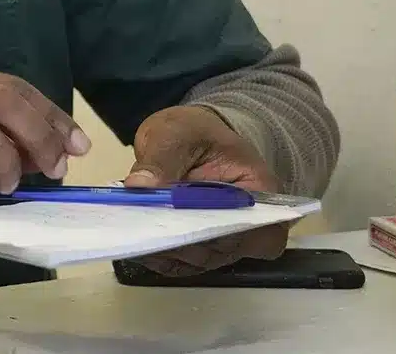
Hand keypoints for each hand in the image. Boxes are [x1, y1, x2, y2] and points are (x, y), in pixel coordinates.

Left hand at [119, 105, 287, 276]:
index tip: (180, 226)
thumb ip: (162, 158)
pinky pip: (182, 262)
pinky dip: (159, 255)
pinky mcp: (199, 246)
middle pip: (223, 249)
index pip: (257, 230)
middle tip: (145, 229)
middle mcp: (249, 224)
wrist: (190, 138)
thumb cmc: (194, 131)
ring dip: (167, 251)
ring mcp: (224, 239)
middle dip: (183, 243)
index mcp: (260, 192)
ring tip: (135, 233)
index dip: (220, 235)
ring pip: (199, 260)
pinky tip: (137, 240)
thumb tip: (139, 186)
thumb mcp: (176, 133)